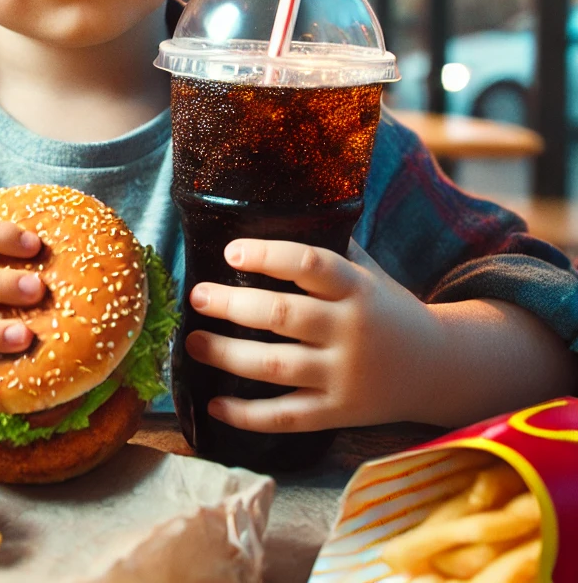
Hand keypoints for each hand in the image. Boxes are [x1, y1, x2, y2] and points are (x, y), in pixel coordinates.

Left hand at [185, 237, 443, 432]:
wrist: (440, 368)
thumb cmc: (387, 310)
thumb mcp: (369, 274)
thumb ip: (329, 250)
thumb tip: (268, 217)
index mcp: (356, 288)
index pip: (310, 264)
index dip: (268, 255)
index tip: (230, 250)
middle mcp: (351, 330)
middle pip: (283, 315)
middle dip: (233, 305)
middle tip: (197, 296)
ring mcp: (344, 375)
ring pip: (276, 366)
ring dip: (227, 355)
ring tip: (193, 342)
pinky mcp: (338, 412)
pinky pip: (287, 417)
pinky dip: (247, 416)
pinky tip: (214, 405)